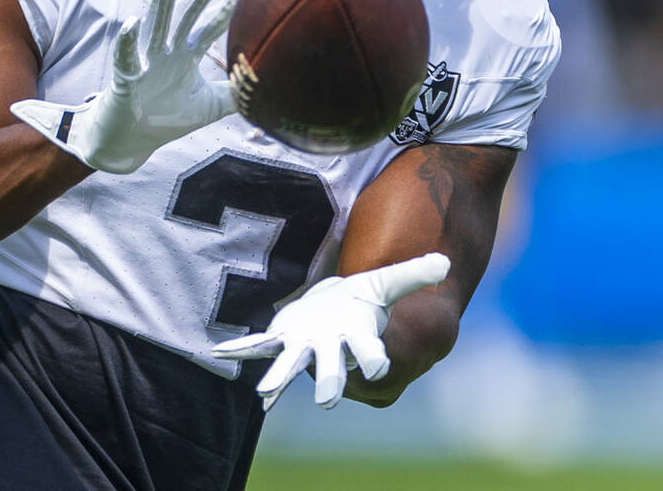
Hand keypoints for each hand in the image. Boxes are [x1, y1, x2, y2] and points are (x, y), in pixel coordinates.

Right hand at [11, 0, 242, 173]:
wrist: (130, 140)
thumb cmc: (166, 118)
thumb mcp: (209, 106)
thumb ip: (234, 93)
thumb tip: (266, 86)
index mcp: (186, 55)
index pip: (212, 25)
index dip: (229, 6)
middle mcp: (168, 52)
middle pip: (187, 16)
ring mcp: (146, 62)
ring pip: (155, 28)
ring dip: (161, 5)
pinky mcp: (125, 79)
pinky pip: (125, 57)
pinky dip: (127, 41)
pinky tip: (132, 23)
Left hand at [212, 252, 450, 410]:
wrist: (340, 314)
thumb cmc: (366, 301)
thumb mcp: (386, 282)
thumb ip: (413, 274)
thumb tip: (444, 263)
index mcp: (358, 338)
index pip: (370, 353)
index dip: (373, 359)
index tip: (377, 367)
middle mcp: (330, 350)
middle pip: (331, 370)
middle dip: (328, 382)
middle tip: (327, 400)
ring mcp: (303, 345)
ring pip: (290, 366)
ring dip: (277, 379)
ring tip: (264, 395)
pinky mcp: (281, 336)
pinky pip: (258, 345)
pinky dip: (239, 350)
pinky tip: (218, 353)